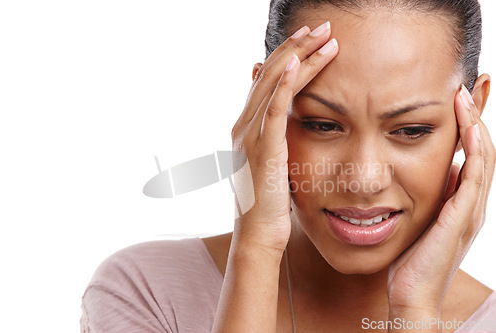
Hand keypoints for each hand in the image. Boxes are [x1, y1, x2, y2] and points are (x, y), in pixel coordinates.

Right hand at [230, 22, 338, 252]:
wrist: (258, 234)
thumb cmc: (270, 203)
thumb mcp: (273, 165)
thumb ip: (277, 139)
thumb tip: (289, 123)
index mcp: (247, 127)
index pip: (268, 81)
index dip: (289, 57)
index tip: (312, 40)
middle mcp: (244, 125)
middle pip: (271, 74)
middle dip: (296, 47)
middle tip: (321, 27)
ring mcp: (250, 135)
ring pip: (274, 84)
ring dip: (299, 56)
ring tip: (324, 35)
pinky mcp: (262, 147)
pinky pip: (274, 107)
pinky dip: (286, 83)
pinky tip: (300, 61)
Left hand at [387, 85, 495, 321]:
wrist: (412, 293)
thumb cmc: (410, 259)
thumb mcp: (419, 218)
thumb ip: (428, 195)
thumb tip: (429, 170)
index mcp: (460, 199)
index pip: (469, 152)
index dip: (468, 123)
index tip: (459, 94)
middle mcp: (470, 201)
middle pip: (481, 147)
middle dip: (477, 115)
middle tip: (472, 83)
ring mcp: (469, 209)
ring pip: (482, 157)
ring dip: (476, 124)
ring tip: (467, 94)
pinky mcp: (461, 218)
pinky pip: (472, 178)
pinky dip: (473, 151)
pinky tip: (468, 129)